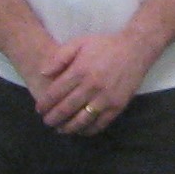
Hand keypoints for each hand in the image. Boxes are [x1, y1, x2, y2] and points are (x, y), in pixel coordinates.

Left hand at [35, 31, 155, 133]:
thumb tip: (42, 73)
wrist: (135, 50)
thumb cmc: (104, 45)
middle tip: (46, 121)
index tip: (39, 109)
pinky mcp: (117, 106)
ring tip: (60, 129)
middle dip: (53, 118)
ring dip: (68, 128)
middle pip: (66, 109)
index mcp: (80, 71)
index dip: (45, 104)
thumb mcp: (79, 43)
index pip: (56, 93)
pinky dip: (88, 130)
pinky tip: (80, 130)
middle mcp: (91, 86)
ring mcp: (105, 98)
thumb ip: (59, 57)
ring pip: (81, 120)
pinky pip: (100, 124)